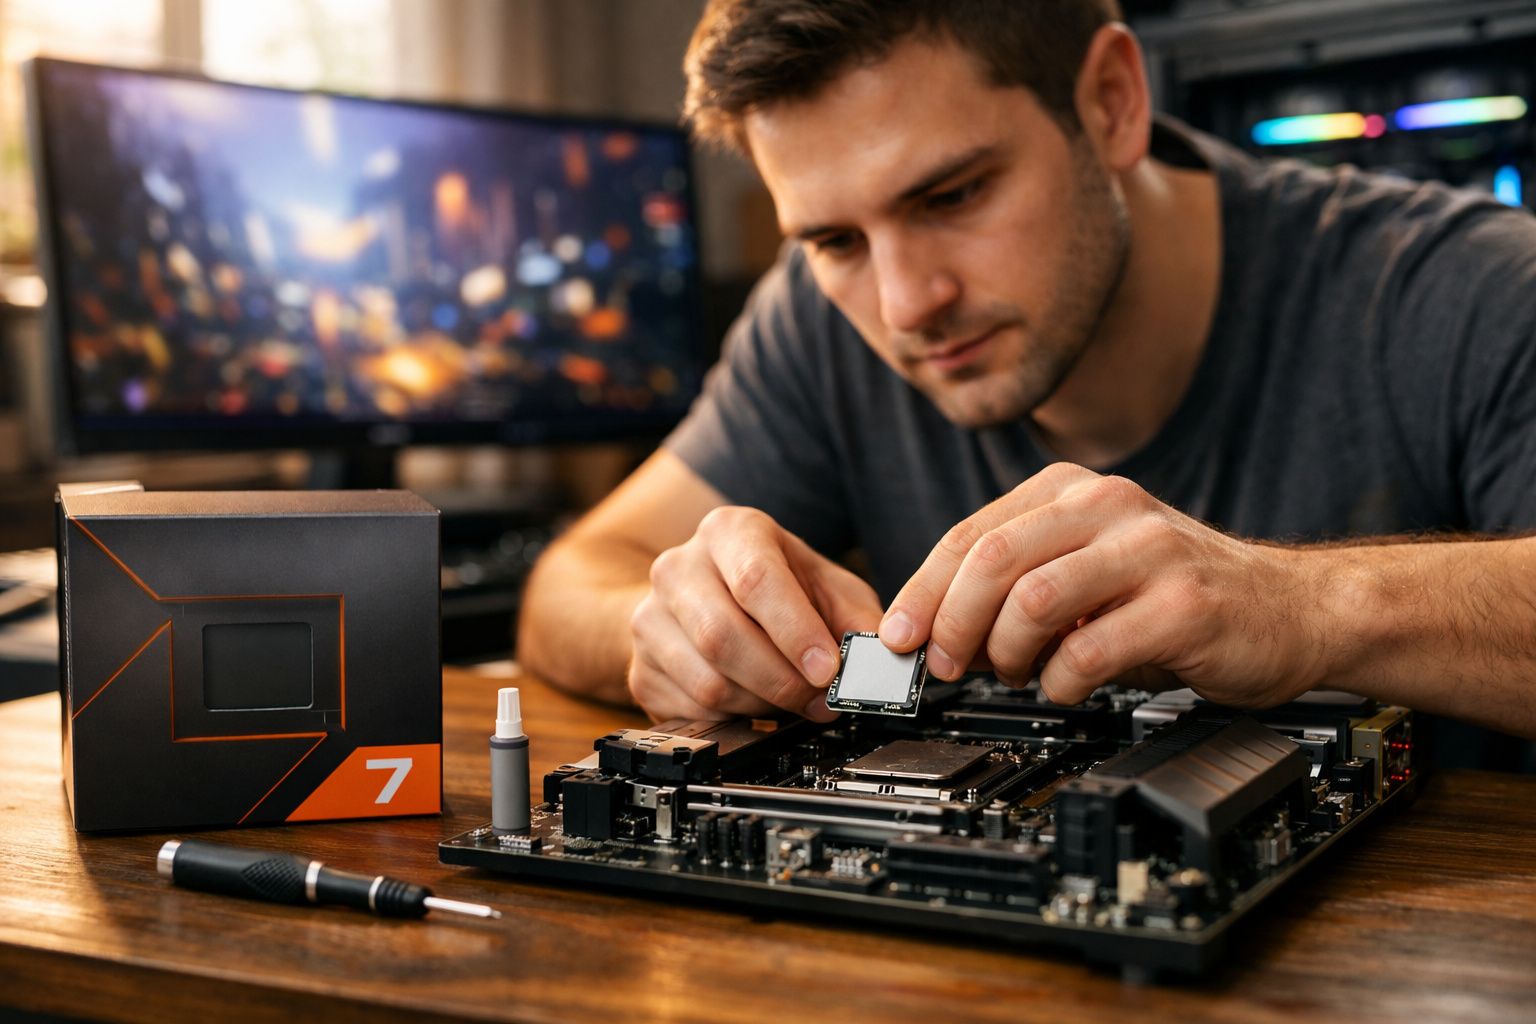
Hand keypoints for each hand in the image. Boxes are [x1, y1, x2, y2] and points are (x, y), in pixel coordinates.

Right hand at [628, 506, 882, 722]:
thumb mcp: (824, 586)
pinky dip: (735, 719)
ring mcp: (650, 619)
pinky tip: (756, 704)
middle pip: (724, 636)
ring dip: (763, 704)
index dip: (796, 632)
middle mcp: (678, 568)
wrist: (698, 596)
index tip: (828, 668)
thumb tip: (881, 658)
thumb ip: (855, 618)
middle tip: (820, 698)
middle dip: (783, 680)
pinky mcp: (640, 669)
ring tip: (793, 699)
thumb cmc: (771, 587)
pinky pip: (692, 711)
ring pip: (709, 682)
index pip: (756, 580)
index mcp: (728, 532)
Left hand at [878, 463, 1319, 707]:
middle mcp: (1109, 507)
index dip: (922, 590)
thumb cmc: (1178, 595)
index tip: (898, 637)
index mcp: (1073, 493)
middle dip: (951, 622)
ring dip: (1005, 652)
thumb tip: (937, 631)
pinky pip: (1090, 649)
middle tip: (945, 666)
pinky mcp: (1184, 604)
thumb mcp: (1091, 570)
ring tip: (1015, 674)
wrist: (1293, 610)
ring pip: (1032, 599)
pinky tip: (1068, 687)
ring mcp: (1149, 551)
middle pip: (991, 560)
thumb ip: (1022, 584)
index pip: (971, 534)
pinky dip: (1062, 681)